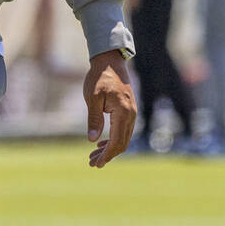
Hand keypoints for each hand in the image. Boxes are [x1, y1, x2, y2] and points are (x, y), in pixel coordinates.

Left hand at [83, 50, 135, 167]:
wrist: (110, 61)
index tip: (96, 164)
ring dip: (110, 149)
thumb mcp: (92, 97)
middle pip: (122, 143)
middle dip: (108, 155)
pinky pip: (123, 131)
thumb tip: (92, 141)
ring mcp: (132, 113)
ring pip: (123, 138)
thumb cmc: (99, 77)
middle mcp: (131, 116)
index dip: (107, 155)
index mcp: (124, 113)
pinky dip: (113, 140)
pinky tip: (101, 143)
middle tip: (92, 163)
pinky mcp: (129, 111)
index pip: (117, 142)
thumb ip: (93, 119)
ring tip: (94, 156)